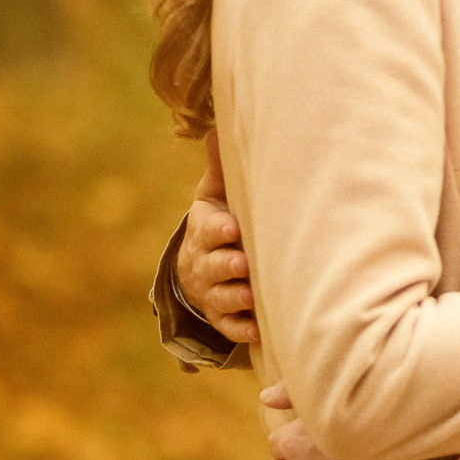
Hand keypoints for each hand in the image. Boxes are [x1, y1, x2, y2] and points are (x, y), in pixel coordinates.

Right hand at [180, 133, 258, 343]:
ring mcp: (214, 294)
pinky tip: (259, 329)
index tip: (232, 227)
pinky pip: (232, 328)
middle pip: (213, 266)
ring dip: (236, 298)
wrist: (200, 268)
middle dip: (227, 266)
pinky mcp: (225, 319)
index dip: (218, 230)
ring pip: (222, 298)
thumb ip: (219, 169)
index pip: (208, 230)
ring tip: (251, 295)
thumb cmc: (220, 223)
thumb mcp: (215, 197)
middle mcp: (206, 264)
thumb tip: (214, 129)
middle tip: (243, 263)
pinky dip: (244, 330)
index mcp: (204, 231)